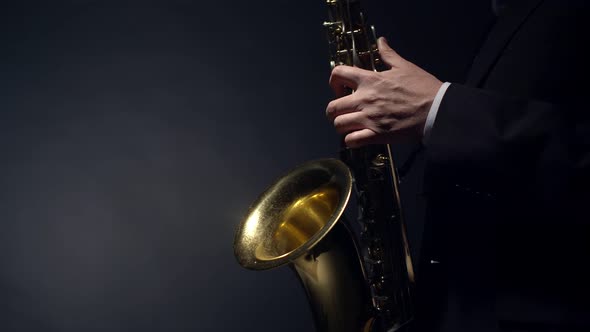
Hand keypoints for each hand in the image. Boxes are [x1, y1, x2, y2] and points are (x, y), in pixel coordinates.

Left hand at [326, 37, 442, 147]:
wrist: (437, 110)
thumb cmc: (422, 88)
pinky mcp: (376, 134)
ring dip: (342, 126)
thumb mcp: (404, 66)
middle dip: (334, 111)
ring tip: (351, 126)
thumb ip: (388, 54)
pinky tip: (358, 138)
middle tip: (344, 113)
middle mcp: (364, 99)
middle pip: (332, 107)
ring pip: (339, 125)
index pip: (337, 74)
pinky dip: (351, 141)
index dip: (334, 82)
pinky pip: (351, 141)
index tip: (341, 89)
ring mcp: (368, 118)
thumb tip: (381, 41)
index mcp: (369, 80)